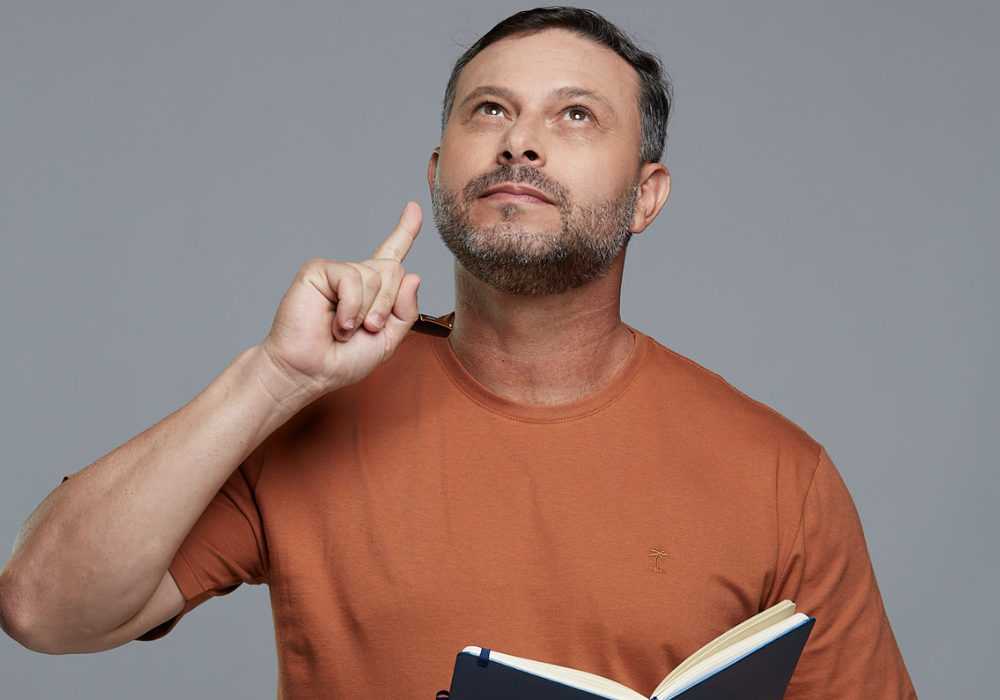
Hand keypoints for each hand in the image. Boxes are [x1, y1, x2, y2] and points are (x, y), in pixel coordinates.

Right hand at [258, 202, 422, 397]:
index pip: (392, 254)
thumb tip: (413, 275)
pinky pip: (352, 278)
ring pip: (376, 275)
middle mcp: (355, 276)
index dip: (405, 231)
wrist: (309, 371)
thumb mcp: (388, 340)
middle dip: (388, 304)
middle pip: (394, 269)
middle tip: (369, 329)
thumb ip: (406, 311)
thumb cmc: (342, 360)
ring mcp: (336, 272)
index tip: (414, 208)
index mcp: (373, 290)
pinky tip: (338, 323)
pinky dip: (351, 306)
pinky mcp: (318, 271)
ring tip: (346, 329)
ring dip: (368, 310)